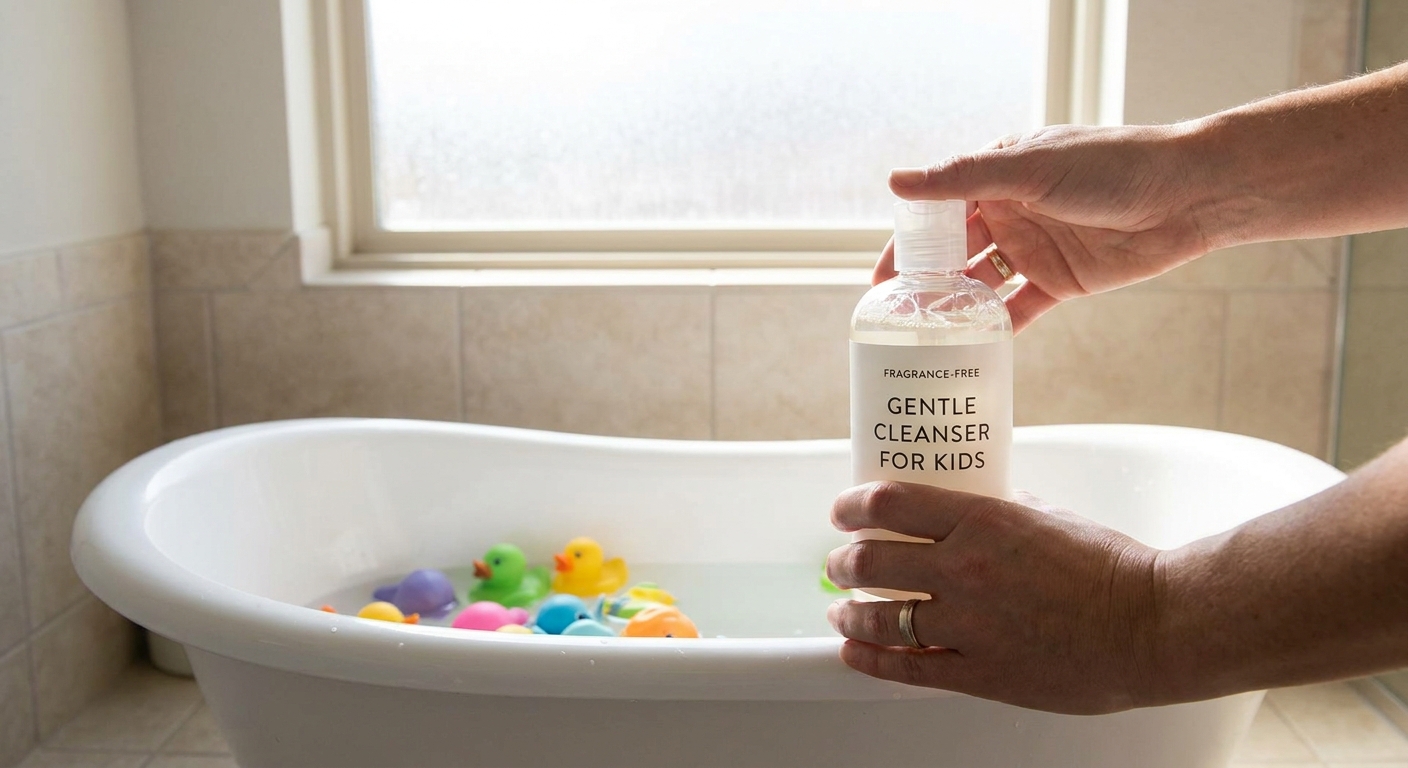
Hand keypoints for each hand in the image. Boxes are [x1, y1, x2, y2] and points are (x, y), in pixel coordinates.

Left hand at [825, 481, 1163, 714]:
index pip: (888, 502)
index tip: (842, 510)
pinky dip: (870, 659)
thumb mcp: (1050, 517)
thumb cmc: (1112, 568)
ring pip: (878, 616)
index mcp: (981, 520)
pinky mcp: (980, 671)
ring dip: (848, 611)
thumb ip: (1005, 510)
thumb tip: (982, 503)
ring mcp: (968, 624)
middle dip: (843, 561)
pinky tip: (853, 651)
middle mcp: (963, 568)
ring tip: (840, 609)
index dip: (852, 506)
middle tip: (838, 562)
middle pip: (870, 560)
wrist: (1152, 626)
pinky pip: (907, 668)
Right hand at [874, 123, 1218, 330]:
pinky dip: (996, 326)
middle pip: (954, 252)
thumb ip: (962, 180)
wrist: (1188, 194)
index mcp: (997, 175)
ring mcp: (1034, 248)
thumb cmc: (1112, 165)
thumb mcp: (1030, 168)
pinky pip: (1018, 308)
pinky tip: (973, 347)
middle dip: (925, 283)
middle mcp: (1010, 211)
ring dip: (956, 306)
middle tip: (896, 318)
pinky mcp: (1061, 281)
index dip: (906, 245)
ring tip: (928, 335)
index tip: (879, 280)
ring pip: (981, 282)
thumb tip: (896, 182)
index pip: (937, 212)